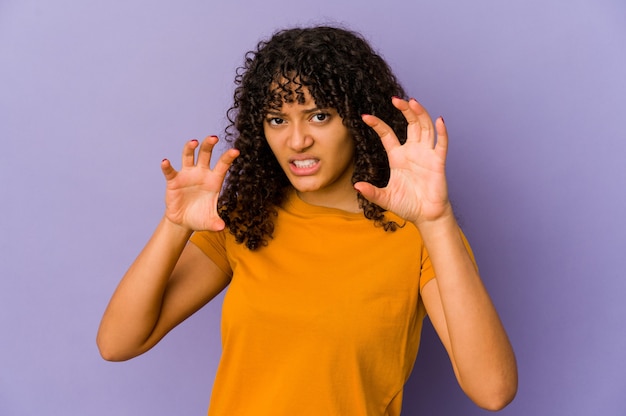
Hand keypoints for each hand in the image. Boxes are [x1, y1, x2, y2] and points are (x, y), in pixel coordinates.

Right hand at [161, 136, 238, 230]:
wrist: (183, 221)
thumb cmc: (200, 218)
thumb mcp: (209, 222)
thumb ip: (215, 223)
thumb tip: (222, 227)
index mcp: (214, 181)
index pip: (222, 166)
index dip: (228, 158)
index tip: (236, 151)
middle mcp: (201, 174)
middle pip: (206, 154)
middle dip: (209, 145)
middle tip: (213, 137)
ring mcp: (187, 175)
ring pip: (189, 156)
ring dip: (190, 148)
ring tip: (193, 142)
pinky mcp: (174, 180)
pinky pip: (170, 171)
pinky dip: (167, 166)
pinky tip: (166, 162)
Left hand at [354, 97, 451, 225]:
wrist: (426, 216)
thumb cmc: (407, 205)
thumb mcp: (385, 198)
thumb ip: (372, 192)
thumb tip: (357, 186)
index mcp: (398, 157)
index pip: (387, 135)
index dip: (378, 124)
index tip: (366, 117)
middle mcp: (412, 151)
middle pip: (410, 124)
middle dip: (404, 111)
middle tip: (395, 99)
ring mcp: (426, 155)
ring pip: (425, 128)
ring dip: (420, 114)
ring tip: (413, 101)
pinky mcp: (438, 162)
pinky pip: (441, 144)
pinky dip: (442, 132)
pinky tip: (439, 120)